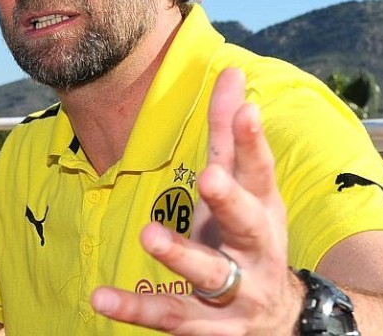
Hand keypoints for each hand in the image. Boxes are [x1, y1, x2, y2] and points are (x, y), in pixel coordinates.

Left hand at [91, 68, 302, 334]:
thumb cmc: (251, 236)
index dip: (252, 140)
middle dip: (230, 201)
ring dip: (181, 255)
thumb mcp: (246, 187)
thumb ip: (231, 134)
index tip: (248, 109)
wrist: (283, 323)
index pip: (259, 169)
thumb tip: (233, 72)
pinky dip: (136, 310)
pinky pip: (170, 317)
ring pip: (208, 274)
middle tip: (210, 178)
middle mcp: (255, 249)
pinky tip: (99, 297)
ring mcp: (236, 291)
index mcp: (262, 208)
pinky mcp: (209, 326)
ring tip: (148, 235)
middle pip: (247, 222)